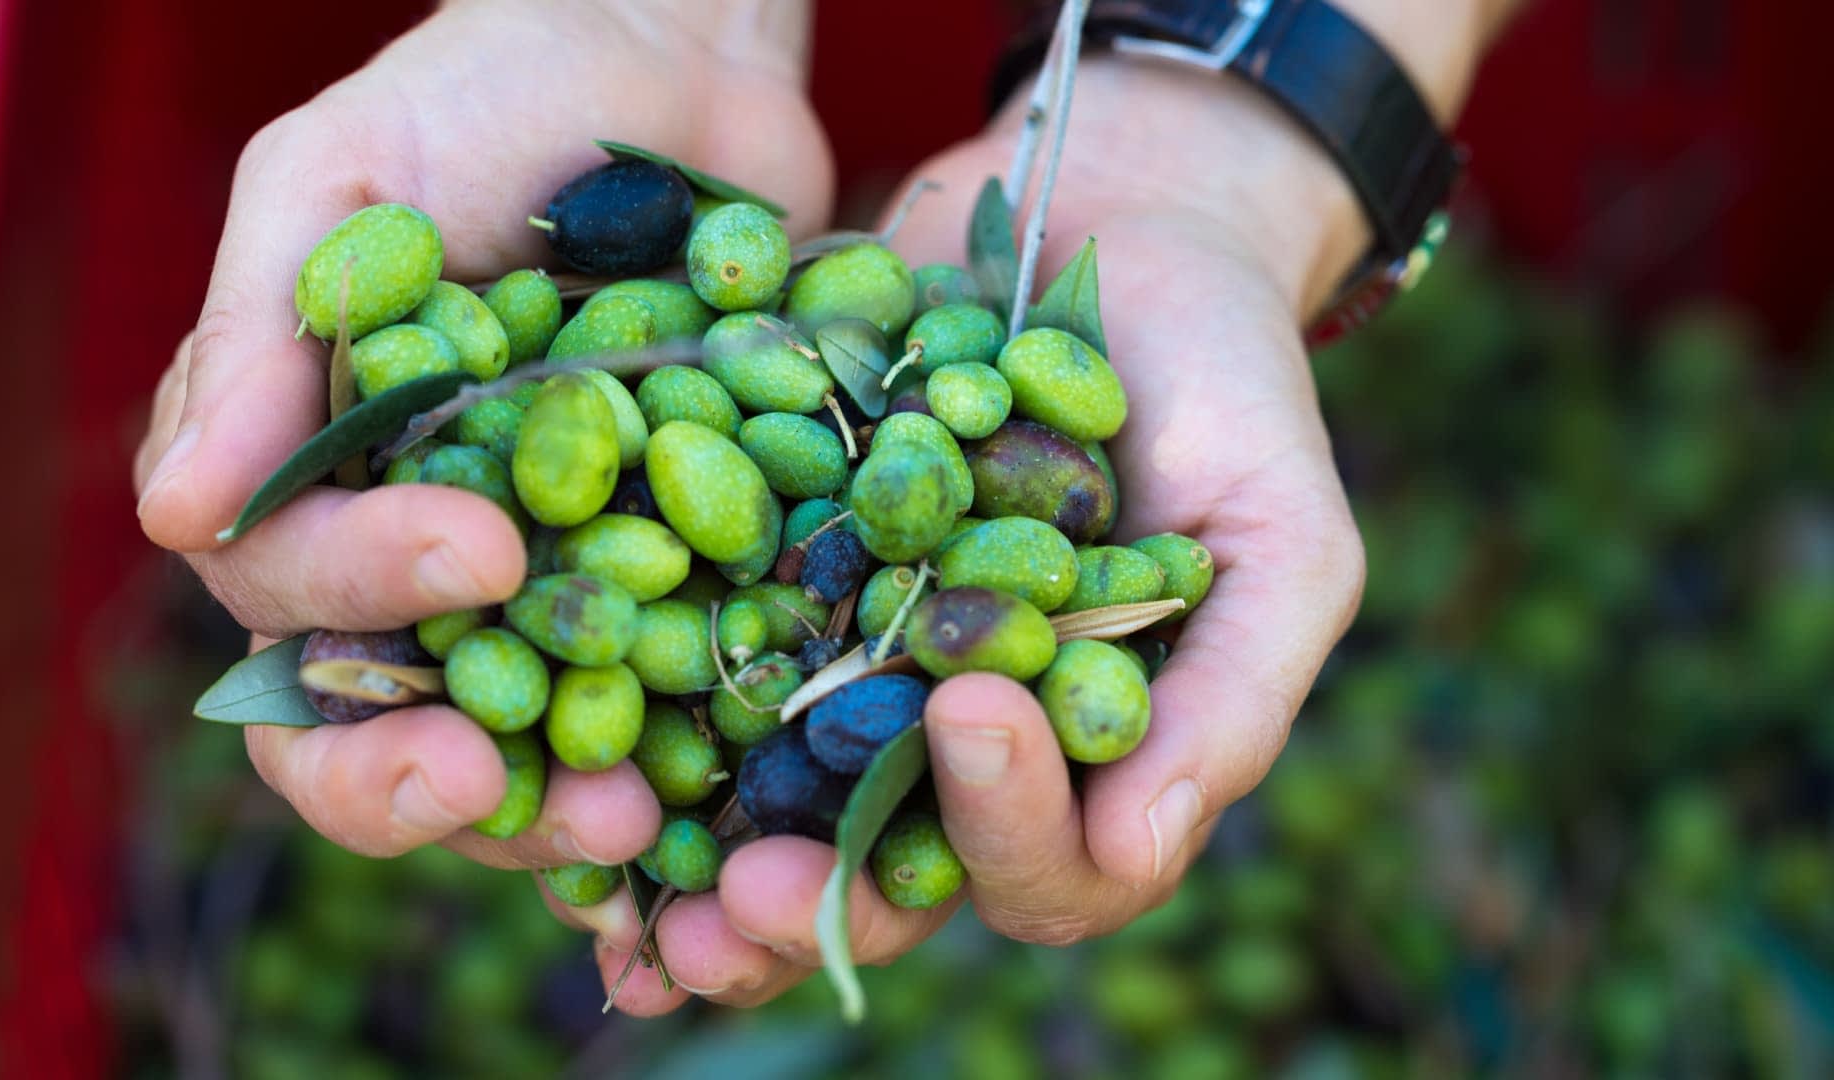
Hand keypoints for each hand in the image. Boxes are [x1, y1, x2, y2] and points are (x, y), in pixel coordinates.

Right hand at [133, 1, 831, 887]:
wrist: (671, 66)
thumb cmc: (477, 101)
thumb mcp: (335, 181)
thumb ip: (256, 341)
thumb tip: (174, 514)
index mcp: (310, 477)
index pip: (289, 591)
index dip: (360, 597)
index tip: (477, 549)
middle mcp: (417, 554)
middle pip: (376, 721)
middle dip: (423, 778)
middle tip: (499, 787)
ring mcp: (549, 578)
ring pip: (520, 744)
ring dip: (555, 804)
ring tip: (632, 817)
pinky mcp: (673, 576)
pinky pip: (666, 694)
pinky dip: (686, 751)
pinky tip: (725, 788)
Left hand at [595, 59, 1369, 1013]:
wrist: (1114, 224)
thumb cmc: (1227, 387)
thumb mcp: (1277, 537)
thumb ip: (1230, 697)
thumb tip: (1142, 845)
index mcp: (1086, 764)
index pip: (1051, 866)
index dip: (1003, 829)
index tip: (971, 708)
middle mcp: (959, 742)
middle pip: (887, 872)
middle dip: (814, 897)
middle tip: (744, 893)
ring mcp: (857, 667)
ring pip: (773, 799)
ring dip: (696, 849)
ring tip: (626, 868)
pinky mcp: (769, 578)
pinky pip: (694, 660)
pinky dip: (633, 704)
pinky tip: (568, 725)